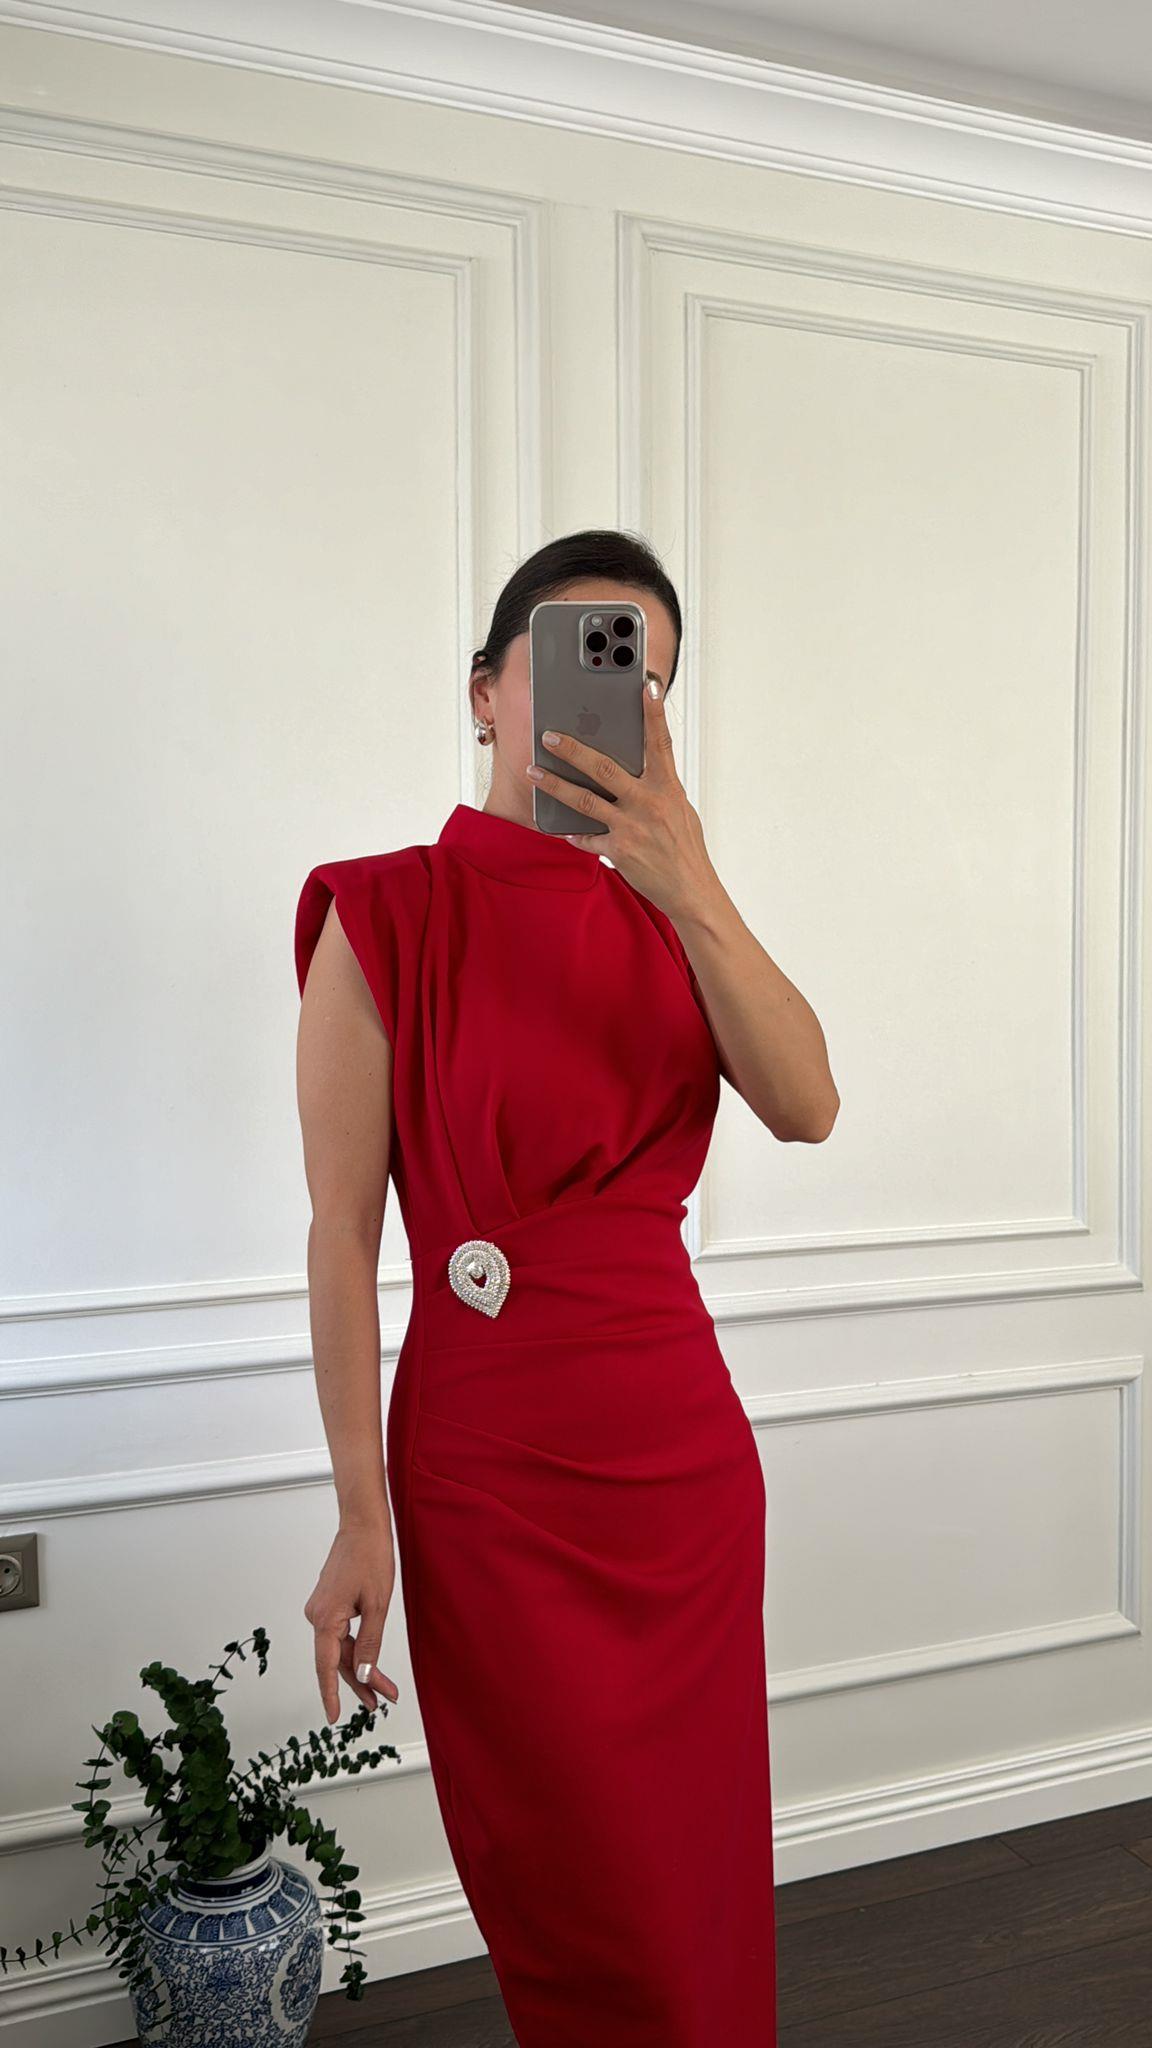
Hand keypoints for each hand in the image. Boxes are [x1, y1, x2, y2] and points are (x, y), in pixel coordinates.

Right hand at [304, 1524, 400, 1725]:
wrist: (363, 1525)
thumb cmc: (372, 1558)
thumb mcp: (377, 1604)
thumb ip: (369, 1642)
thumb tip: (363, 1673)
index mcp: (325, 1619)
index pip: (326, 1666)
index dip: (330, 1694)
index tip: (334, 1717)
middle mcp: (316, 1616)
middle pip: (336, 1660)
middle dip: (361, 1682)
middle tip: (382, 1703)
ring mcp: (320, 1610)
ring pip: (339, 1649)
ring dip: (360, 1668)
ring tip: (383, 1691)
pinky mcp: (328, 1604)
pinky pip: (339, 1635)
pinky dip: (355, 1650)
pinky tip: (368, 1663)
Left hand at [526, 672, 717, 921]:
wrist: (691, 890)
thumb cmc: (685, 847)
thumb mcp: (679, 808)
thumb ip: (656, 786)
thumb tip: (634, 768)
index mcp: (668, 788)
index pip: (660, 743)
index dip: (654, 713)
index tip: (647, 685)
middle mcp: (649, 803)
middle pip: (604, 768)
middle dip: (572, 750)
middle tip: (549, 736)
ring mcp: (632, 827)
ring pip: (584, 800)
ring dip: (554, 785)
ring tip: (534, 772)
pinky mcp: (619, 851)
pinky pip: (586, 838)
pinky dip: (571, 832)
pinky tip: (557, 826)